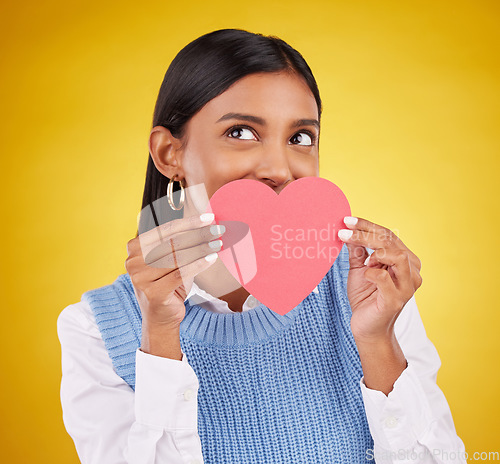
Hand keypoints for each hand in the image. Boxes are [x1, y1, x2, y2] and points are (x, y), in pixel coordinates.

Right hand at [125, 213, 224, 328]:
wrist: (161, 317)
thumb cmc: (168, 283)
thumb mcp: (170, 260)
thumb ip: (179, 242)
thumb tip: (205, 224)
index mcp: (135, 248)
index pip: (165, 230)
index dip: (188, 223)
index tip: (208, 218)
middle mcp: (133, 262)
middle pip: (173, 242)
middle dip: (198, 234)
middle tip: (218, 230)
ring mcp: (140, 278)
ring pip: (177, 258)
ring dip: (201, 249)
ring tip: (218, 243)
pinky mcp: (153, 293)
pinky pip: (180, 274)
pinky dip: (198, 265)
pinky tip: (211, 259)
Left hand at [337, 216, 421, 343]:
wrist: (366, 327)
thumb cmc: (365, 296)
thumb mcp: (359, 268)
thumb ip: (358, 249)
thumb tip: (348, 228)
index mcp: (405, 261)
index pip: (388, 235)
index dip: (367, 225)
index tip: (347, 220)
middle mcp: (411, 271)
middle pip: (391, 242)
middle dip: (366, 233)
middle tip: (344, 230)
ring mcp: (406, 286)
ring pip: (398, 256)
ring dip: (374, 251)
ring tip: (362, 259)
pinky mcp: (396, 299)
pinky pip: (384, 278)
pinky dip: (372, 272)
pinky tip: (366, 274)